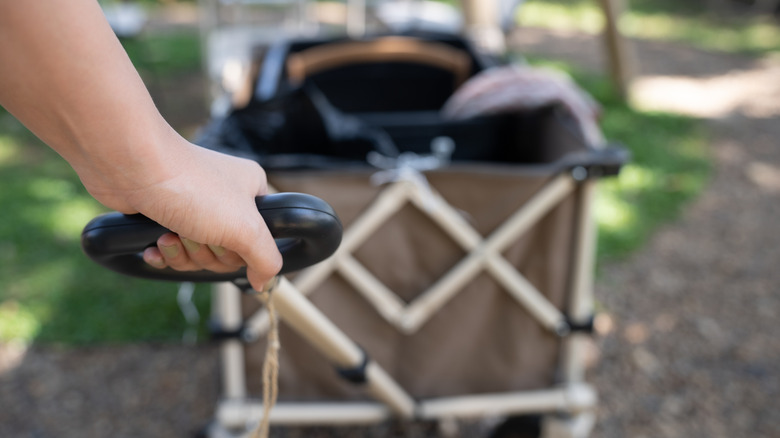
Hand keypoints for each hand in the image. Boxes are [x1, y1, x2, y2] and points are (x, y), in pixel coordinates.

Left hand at [82, 134, 282, 290]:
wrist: (133, 167)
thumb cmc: (193, 188)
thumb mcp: (245, 229)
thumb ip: (265, 259)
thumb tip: (264, 282)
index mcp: (251, 193)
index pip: (259, 241)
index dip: (240, 252)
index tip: (226, 242)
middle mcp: (225, 197)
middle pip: (226, 252)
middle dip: (205, 253)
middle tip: (194, 235)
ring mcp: (194, 205)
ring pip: (197, 254)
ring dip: (181, 253)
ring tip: (168, 235)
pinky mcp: (164, 213)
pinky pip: (172, 249)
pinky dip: (162, 252)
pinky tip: (154, 244)